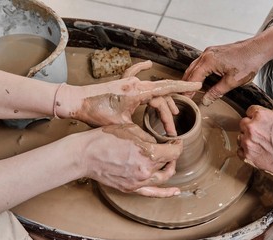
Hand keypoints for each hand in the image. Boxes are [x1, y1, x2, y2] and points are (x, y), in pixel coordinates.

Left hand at [73, 60, 201, 135]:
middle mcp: (135, 84)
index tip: (198, 86)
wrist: (75, 102)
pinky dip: (142, 69)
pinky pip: (135, 74)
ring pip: (152, 89)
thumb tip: (153, 142)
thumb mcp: (121, 126)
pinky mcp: (120, 84)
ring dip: (162, 102)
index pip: (166, 88)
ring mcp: (127, 82)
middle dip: (170, 111)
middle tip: (174, 129)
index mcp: (137, 92)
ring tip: (171, 114)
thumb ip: (139, 131)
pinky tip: (148, 64)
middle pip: (161, 95)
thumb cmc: (95, 114)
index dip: (184, 87)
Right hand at [82, 123, 182, 196]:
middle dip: (172, 154)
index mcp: (149, 154)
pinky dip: (165, 193)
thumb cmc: (104, 139)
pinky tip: (175, 192)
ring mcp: (138, 182)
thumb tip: (158, 144)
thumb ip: (149, 138)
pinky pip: (152, 193)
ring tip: (169, 162)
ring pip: (163, 177)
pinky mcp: (130, 188)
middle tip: (169, 147)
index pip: (174, 152)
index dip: (178, 145)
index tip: (176, 141)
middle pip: (168, 163)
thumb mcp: (131, 129)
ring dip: (169, 168)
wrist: (84, 155)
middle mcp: (146, 171)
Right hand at [183, 39, 263, 105]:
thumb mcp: (232, 82)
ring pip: (194, 67)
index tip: (184, 99)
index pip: (192, 78)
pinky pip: (200, 63)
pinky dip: (197, 73)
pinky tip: (198, 80)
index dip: (188, 90)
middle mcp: (206, 54)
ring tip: (188, 90)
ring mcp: (209, 52)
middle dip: (186, 84)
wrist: (258, 48)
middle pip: (190, 72)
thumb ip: (216, 92)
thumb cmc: (248, 62)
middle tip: (183, 97)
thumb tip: (205, 101)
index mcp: (209, 61)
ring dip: (190, 78)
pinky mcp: (214, 52)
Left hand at [237, 105, 272, 184]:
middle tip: (262, 132)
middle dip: (251, 125)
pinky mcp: (249, 158)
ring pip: (241, 137)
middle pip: (243, 123)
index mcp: (262, 116)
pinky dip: (246, 151)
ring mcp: (249, 144)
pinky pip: (240, 151)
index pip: (250, 110)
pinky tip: (257, 151)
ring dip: (248, 138)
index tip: (260, 119)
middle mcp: (252, 129)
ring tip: (261, 143)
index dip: (257, 114)